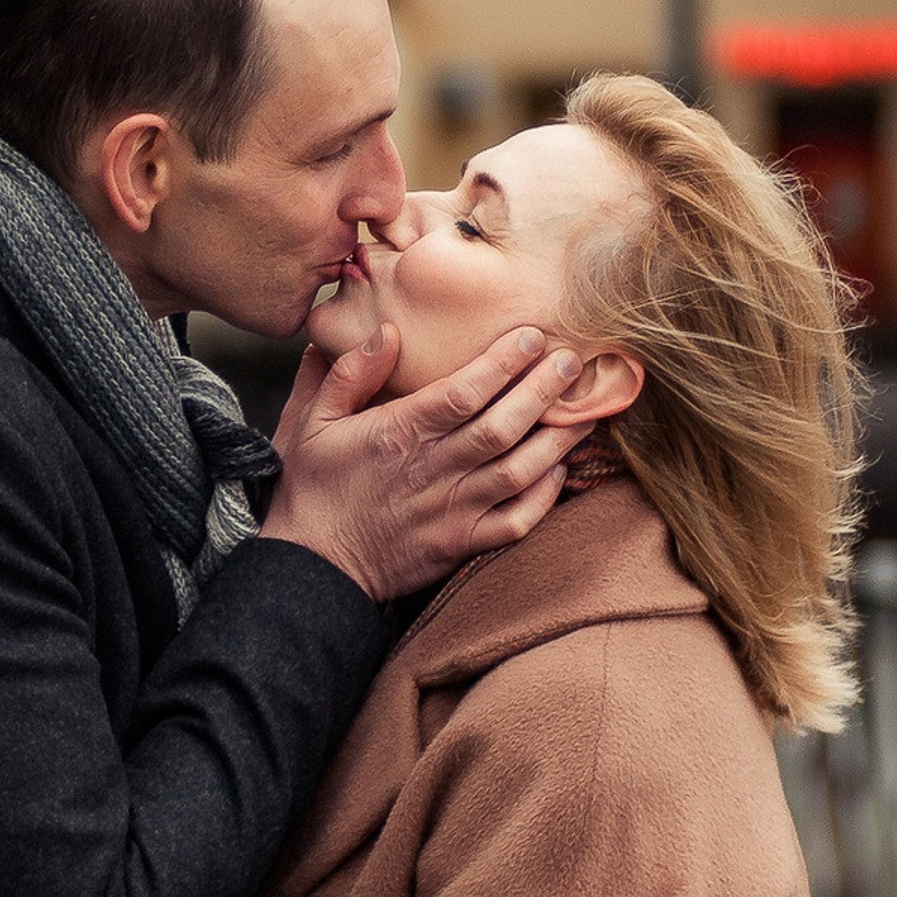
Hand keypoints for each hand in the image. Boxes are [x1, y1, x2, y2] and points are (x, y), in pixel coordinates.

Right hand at [258, 323, 583, 600]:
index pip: (463, 391)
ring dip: (557, 439)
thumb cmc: (312, 488)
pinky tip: (561, 471)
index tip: (532, 337)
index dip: (504, 362)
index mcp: (397, 433)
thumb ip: (349, 372)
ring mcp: (450, 511)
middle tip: (573, 360)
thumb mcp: (312, 420)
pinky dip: (544, 498)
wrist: (310, 566)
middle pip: (502, 425)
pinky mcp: (459, 545)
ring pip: (518, 471)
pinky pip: (514, 522)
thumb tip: (389, 330)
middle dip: (544, 390)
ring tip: (586, 409)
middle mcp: (431, 470)